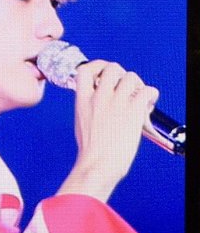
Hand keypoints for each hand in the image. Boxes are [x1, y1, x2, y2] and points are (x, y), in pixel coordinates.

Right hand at [57, 60, 158, 201]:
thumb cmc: (91, 152)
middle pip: (112, 68)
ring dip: (137, 85)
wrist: (98, 165)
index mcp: (83, 100)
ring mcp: (116, 102)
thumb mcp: (81, 123)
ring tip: (138, 98)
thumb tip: (99, 102)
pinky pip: (147, 90)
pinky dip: (151, 95)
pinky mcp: (133, 110)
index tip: (103, 71)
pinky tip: (148, 105)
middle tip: (125, 86)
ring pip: (131, 77)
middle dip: (121, 74)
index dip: (97, 66)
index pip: (86, 70)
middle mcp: (99, 97)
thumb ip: (88, 107)